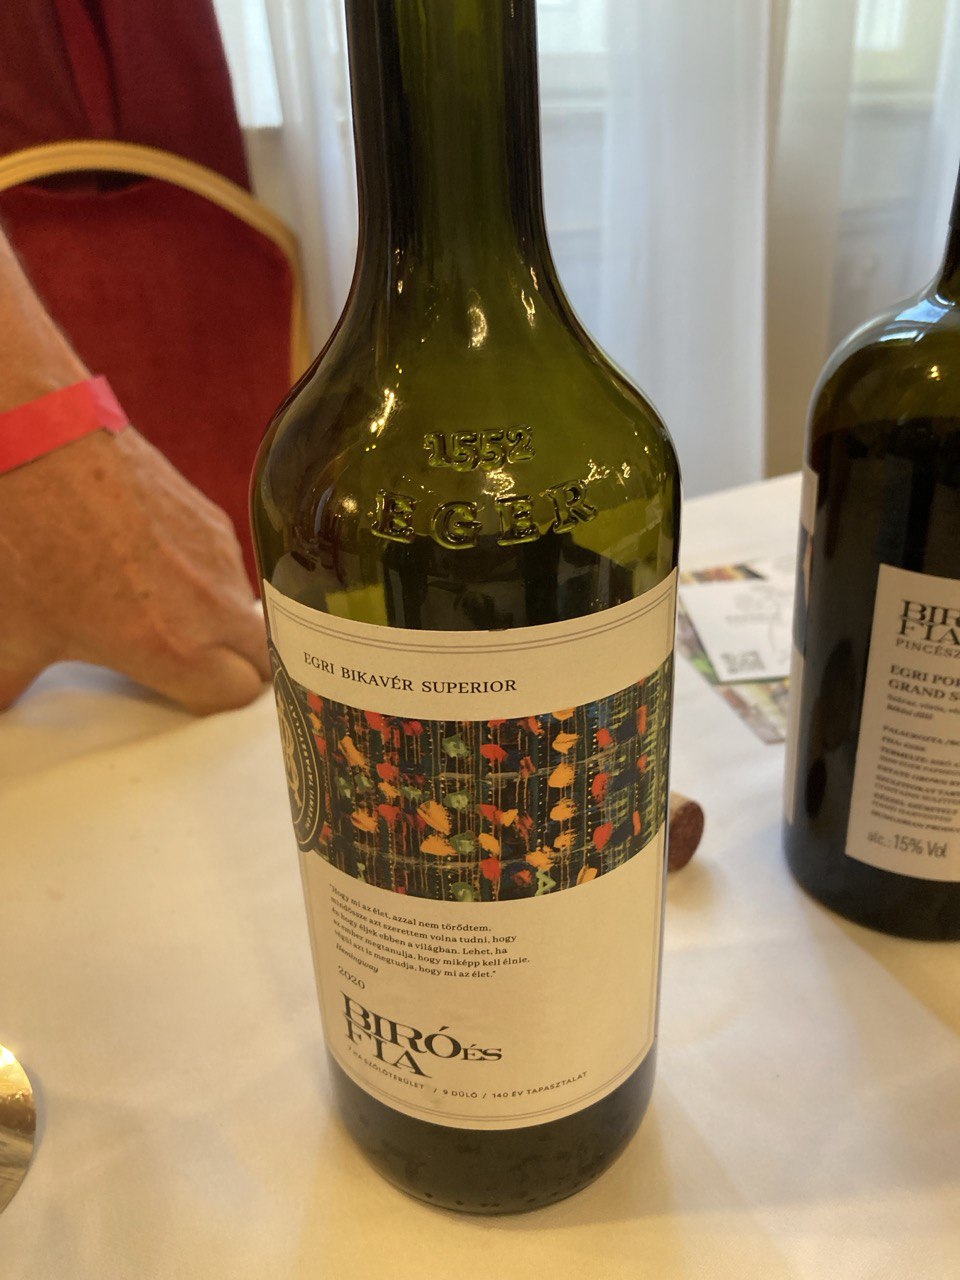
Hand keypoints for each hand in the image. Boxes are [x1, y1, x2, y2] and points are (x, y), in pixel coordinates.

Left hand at [0, 426, 270, 713]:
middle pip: (264, 661)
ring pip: (247, 611)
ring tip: (169, 611)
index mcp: (167, 646)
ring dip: (222, 622)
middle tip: (193, 669)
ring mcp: (217, 559)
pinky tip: (159, 564)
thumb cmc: (28, 536)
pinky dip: (207, 577)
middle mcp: (208, 606)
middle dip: (236, 671)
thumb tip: (2, 701)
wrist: (40, 442)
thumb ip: (13, 683)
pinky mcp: (212, 520)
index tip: (185, 697)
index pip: (235, 695)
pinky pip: (228, 568)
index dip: (211, 702)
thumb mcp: (10, 632)